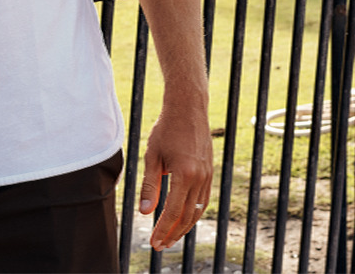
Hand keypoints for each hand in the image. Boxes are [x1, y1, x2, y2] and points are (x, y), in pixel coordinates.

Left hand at [139, 103, 213, 250]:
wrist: (188, 108)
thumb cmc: (167, 128)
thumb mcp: (153, 155)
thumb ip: (150, 185)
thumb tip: (145, 212)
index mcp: (184, 174)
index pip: (173, 211)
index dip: (163, 229)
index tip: (154, 242)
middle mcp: (200, 178)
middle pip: (187, 216)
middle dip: (173, 233)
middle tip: (160, 245)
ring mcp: (207, 175)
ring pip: (197, 210)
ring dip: (184, 226)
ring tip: (171, 236)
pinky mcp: (209, 172)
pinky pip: (203, 199)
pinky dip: (193, 212)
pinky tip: (183, 217)